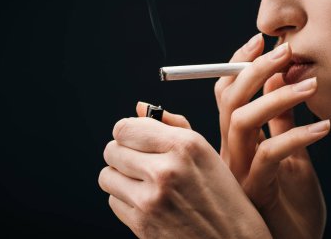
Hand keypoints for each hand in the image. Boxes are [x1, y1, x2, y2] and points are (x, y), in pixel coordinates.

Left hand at [99, 109, 271, 238]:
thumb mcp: (205, 153)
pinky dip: (125, 199)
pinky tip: (147, 202)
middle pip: (112, 149)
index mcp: (185, 145)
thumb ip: (171, 126)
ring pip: (107, 175)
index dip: (127, 132)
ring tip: (142, 182)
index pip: (125, 127)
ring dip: (120, 176)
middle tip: (139, 161)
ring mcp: (151, 199)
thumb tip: (138, 107)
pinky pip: (113, 201)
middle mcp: (166, 170)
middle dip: (122, 153)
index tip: (134, 138)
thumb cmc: (223, 197)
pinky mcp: (142, 224)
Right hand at [214, 34, 328, 238]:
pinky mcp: (256, 188)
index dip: (237, 65)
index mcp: (236, 139)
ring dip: (275, 98)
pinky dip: (295, 136)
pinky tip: (321, 129)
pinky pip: (268, 155)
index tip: (260, 42)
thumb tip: (280, 79)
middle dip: (253, 71)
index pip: (225, 94)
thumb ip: (280, 118)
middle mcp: (230, 151)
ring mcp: (239, 169)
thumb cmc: (291, 197)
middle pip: (229, 102)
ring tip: (308, 85)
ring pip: (241, 122)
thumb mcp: (289, 150)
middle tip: (283, 52)